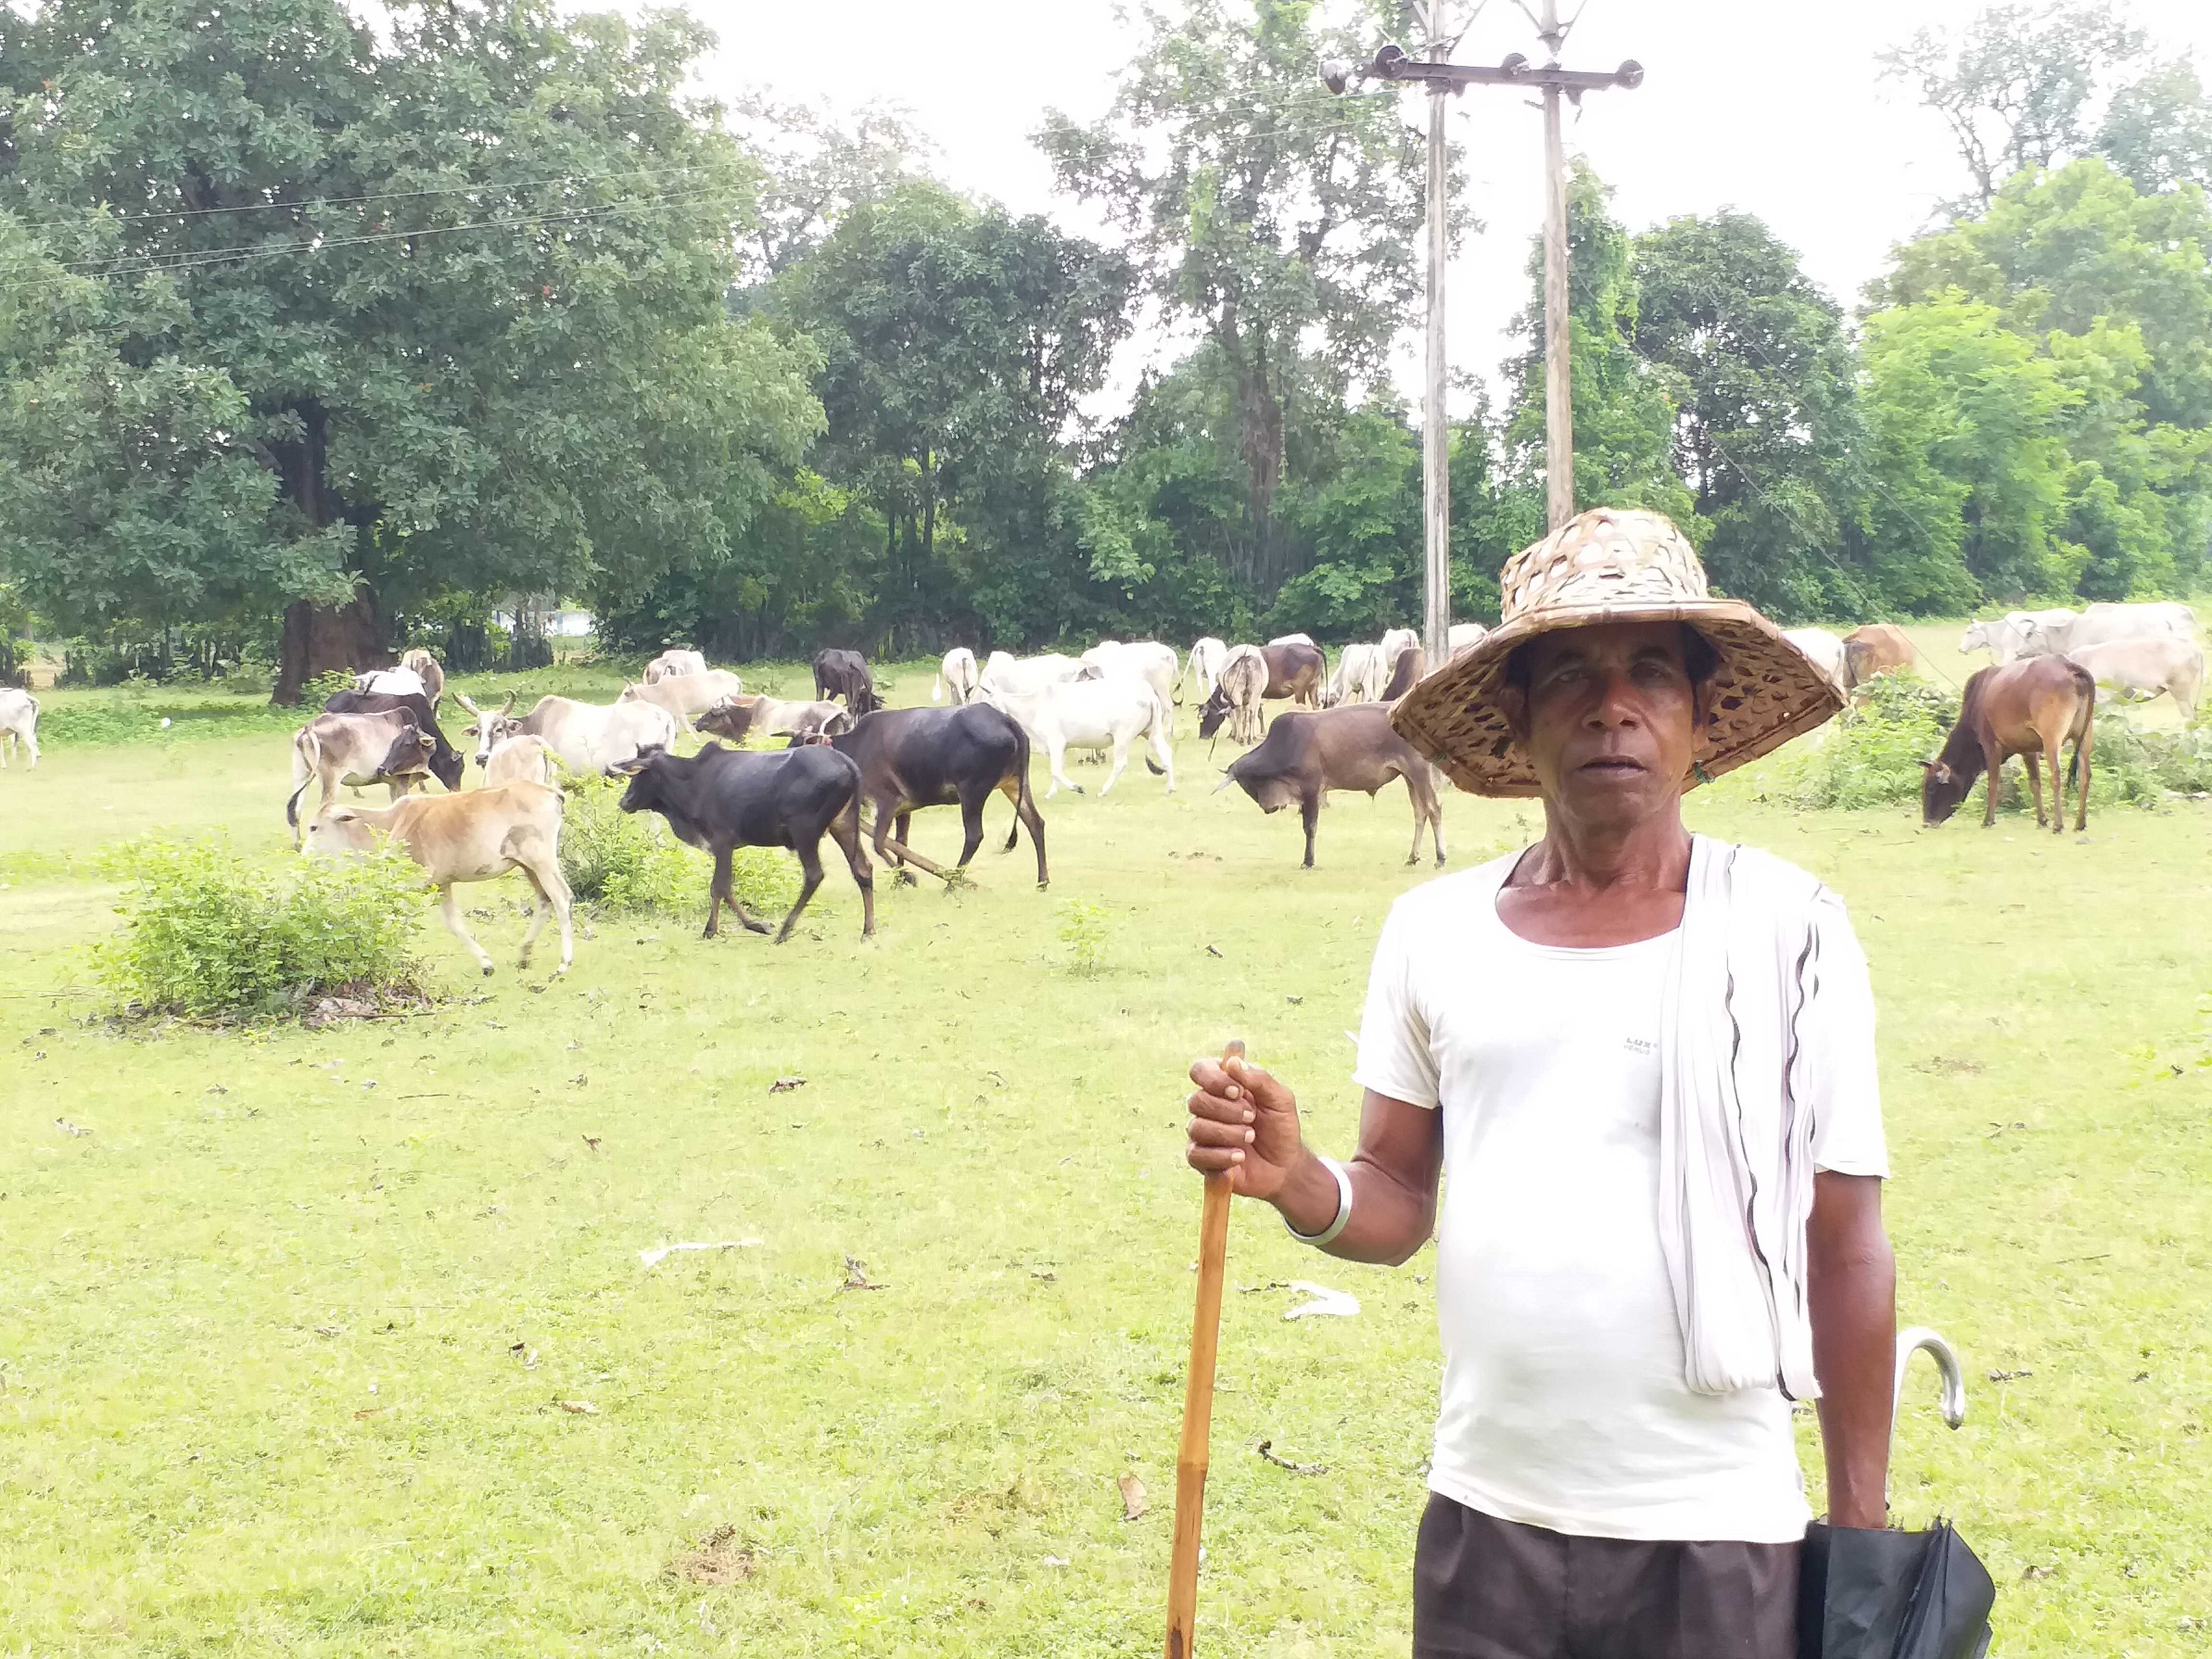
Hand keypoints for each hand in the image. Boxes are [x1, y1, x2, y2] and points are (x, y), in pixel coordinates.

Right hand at [1185, 1041, 1307, 1202]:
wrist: (1284, 1166)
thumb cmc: (1280, 1127)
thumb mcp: (1280, 1099)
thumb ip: (1259, 1078)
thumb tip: (1232, 1062)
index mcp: (1223, 1084)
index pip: (1200, 1070)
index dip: (1213, 1079)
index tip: (1237, 1091)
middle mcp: (1208, 1106)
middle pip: (1196, 1100)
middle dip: (1228, 1111)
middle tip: (1252, 1118)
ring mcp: (1201, 1132)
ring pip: (1197, 1127)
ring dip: (1229, 1134)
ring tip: (1250, 1138)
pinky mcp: (1200, 1158)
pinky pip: (1197, 1154)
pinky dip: (1222, 1156)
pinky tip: (1240, 1157)